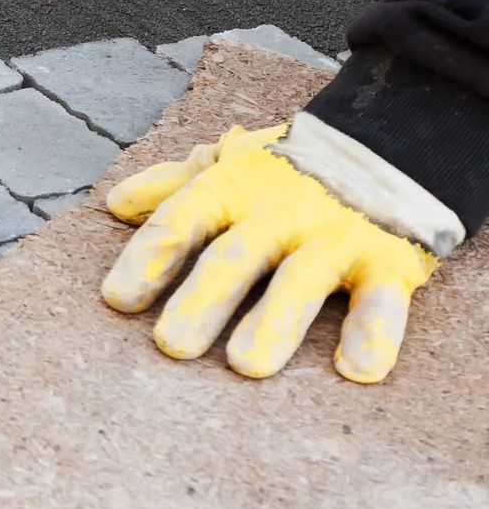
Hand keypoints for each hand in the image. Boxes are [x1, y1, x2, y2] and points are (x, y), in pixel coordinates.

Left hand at [102, 121, 439, 382]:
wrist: (392, 140)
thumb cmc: (292, 166)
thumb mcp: (231, 163)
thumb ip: (175, 184)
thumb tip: (116, 204)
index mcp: (233, 189)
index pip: (182, 221)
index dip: (149, 258)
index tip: (117, 298)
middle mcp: (280, 213)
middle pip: (234, 258)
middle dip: (202, 299)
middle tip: (171, 344)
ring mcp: (335, 237)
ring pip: (301, 281)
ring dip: (275, 323)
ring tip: (247, 364)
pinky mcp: (388, 261)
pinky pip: (383, 299)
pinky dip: (375, 332)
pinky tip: (359, 368)